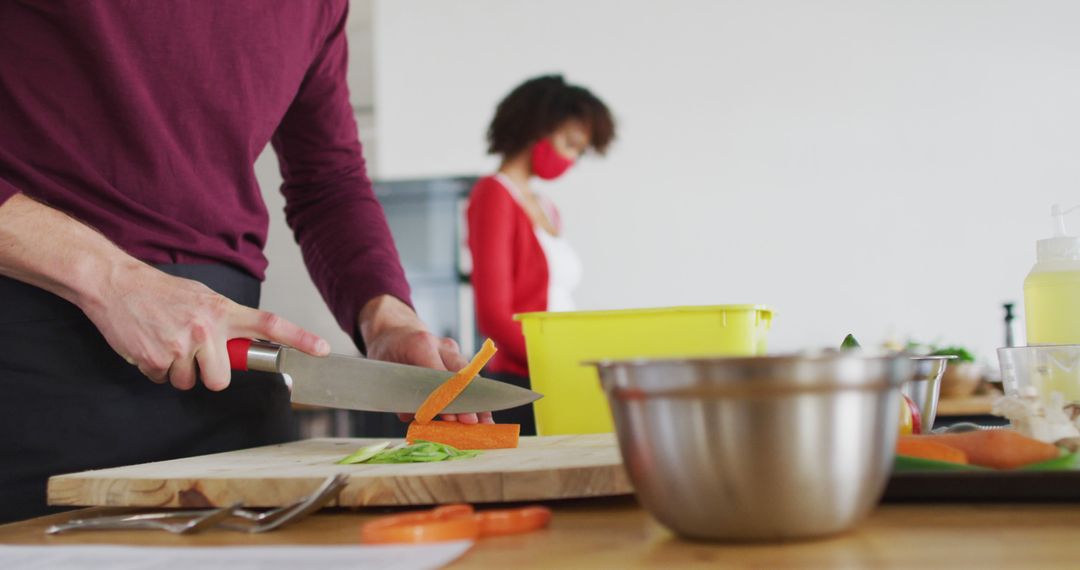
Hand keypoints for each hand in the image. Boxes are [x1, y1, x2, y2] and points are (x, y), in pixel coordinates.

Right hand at [79, 261, 328, 390]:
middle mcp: (206, 329)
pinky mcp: (155, 360)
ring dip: (178, 370)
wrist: (116, 284)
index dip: (299, 339)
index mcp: (223, 311)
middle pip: (221, 380)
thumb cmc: (162, 292)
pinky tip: (150, 344)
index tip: (322, 349)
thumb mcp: (203, 298)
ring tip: (166, 341)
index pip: (269, 325)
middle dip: (208, 375)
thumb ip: (225, 321)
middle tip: (194, 355)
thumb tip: (243, 344)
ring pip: (189, 383)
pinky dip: (156, 368)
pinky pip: (163, 380)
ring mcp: (180, 346)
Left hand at [359, 295, 494, 424]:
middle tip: (475, 424)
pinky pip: (467, 377)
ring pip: (469, 377)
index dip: (448, 399)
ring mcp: (452, 350)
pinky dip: (472, 396)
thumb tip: (415, 419)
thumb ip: (400, 397)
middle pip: (462, 376)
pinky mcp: (456, 356)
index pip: (440, 376)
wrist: (395, 329)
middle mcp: (442, 345)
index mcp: (421, 345)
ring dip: (477, 401)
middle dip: (469, 402)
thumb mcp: (383, 372)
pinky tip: (481, 414)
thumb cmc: (386, 351)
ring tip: (485, 422)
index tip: (456, 419)